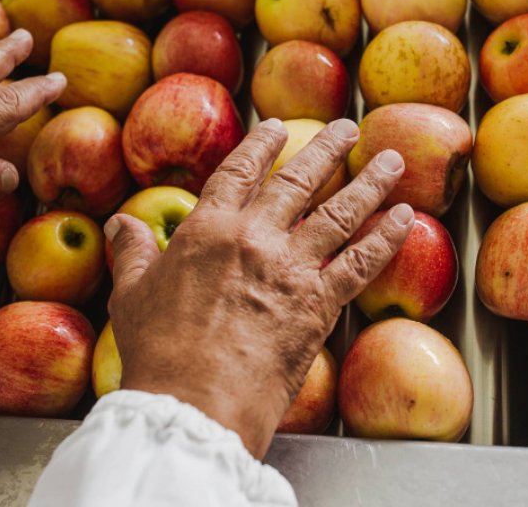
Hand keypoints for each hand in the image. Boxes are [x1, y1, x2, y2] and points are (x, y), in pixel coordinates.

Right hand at [105, 118, 413, 458]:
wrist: (197, 399)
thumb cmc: (159, 351)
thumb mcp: (133, 295)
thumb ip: (133, 252)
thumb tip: (121, 223)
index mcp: (207, 228)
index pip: (239, 171)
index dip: (260, 145)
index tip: (277, 127)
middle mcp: (255, 236)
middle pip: (299, 180)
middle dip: (327, 148)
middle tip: (348, 127)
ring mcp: (292, 267)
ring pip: (340, 212)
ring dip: (369, 183)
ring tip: (390, 160)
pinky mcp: (321, 302)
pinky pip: (362, 261)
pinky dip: (388, 238)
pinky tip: (406, 217)